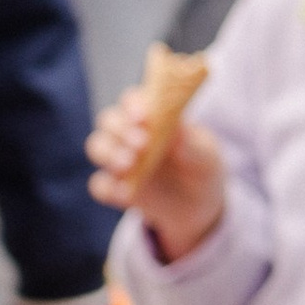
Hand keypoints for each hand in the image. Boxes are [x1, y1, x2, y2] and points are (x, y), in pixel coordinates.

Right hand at [86, 93, 225, 258]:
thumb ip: (192, 143)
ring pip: (98, 147)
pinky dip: (108, 188)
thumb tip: (177, 129)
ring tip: (128, 165)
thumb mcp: (206, 154)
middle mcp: (130, 133)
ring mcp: (120, 160)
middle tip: (141, 143)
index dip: (133, 105)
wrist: (201, 204)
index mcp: (151, 115)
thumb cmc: (202, 165)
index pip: (133, 100)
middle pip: (109, 121)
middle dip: (121, 130)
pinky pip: (101, 186)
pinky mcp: (116, 188)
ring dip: (109, 153)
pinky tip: (125, 194)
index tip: (144, 117)